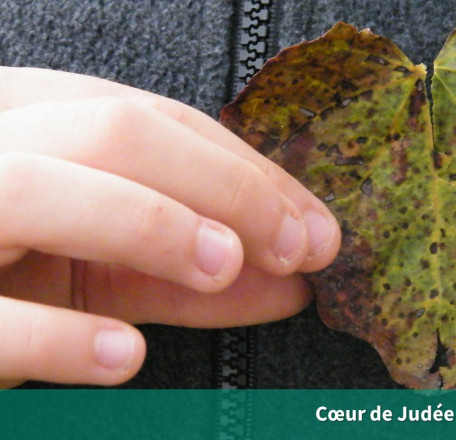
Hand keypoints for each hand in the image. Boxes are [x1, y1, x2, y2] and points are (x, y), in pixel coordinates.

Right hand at [0, 67, 339, 386]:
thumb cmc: (8, 277)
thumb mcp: (97, 262)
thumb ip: (187, 268)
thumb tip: (294, 278)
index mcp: (25, 123)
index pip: (155, 120)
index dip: (247, 170)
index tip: (313, 225)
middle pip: (113, 132)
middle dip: (223, 186)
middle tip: (296, 247)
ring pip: (39, 188)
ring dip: (151, 225)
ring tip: (225, 269)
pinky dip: (58, 335)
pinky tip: (122, 353)